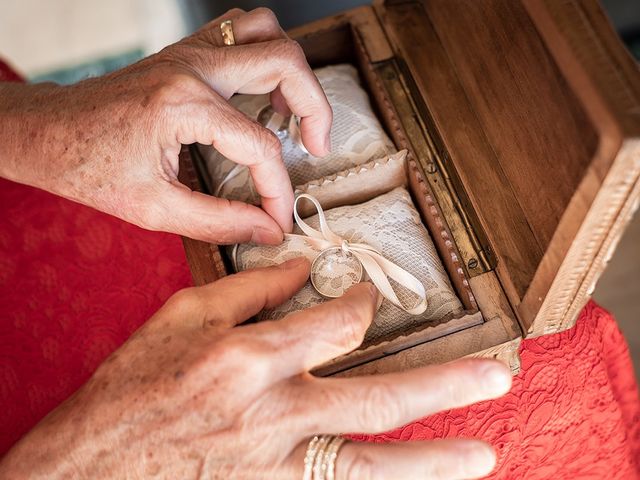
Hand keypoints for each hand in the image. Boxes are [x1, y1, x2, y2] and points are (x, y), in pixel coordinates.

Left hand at [0, 8, 331, 243]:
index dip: (278, 189)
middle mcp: (191, 67)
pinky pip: (239, 31)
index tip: (277, 219)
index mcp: (183, 105)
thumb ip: (219, 223)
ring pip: (265, 30)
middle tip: (317, 146)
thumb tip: (267, 231)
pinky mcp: (184, 53)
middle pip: (284, 61)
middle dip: (316, 107)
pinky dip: (264, 54)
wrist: (48, 132)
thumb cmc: (88, 167)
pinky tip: (262, 90)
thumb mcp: (153, 209)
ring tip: (291, 112)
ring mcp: (188, 53)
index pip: (260, 145)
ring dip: (291, 69)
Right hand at [0, 258, 511, 478]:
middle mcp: (273, 414)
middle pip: (377, 397)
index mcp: (250, 358)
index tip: (368, 298)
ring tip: (484, 457)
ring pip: (370, 465)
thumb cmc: (133, 387)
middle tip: (498, 377)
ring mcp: (275, 465)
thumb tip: (302, 269)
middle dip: (444, 386)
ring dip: (432, 461)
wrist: (91, 466)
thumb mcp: (182, 316)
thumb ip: (250, 291)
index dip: (363, 303)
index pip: (336, 323)